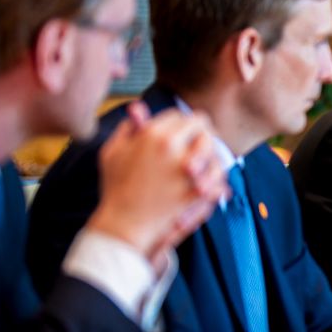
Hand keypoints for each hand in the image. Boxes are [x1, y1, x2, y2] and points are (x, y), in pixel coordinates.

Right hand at [88, 104, 227, 264]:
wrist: (124, 223)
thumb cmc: (116, 187)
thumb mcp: (113, 153)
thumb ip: (128, 128)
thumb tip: (138, 108)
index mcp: (151, 134)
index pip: (178, 115)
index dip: (180, 124)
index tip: (181, 133)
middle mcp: (171, 146)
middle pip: (201, 124)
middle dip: (201, 132)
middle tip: (200, 141)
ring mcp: (187, 167)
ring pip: (214, 147)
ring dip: (211, 152)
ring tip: (206, 161)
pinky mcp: (198, 188)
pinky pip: (219, 174)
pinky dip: (217, 177)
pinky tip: (210, 181)